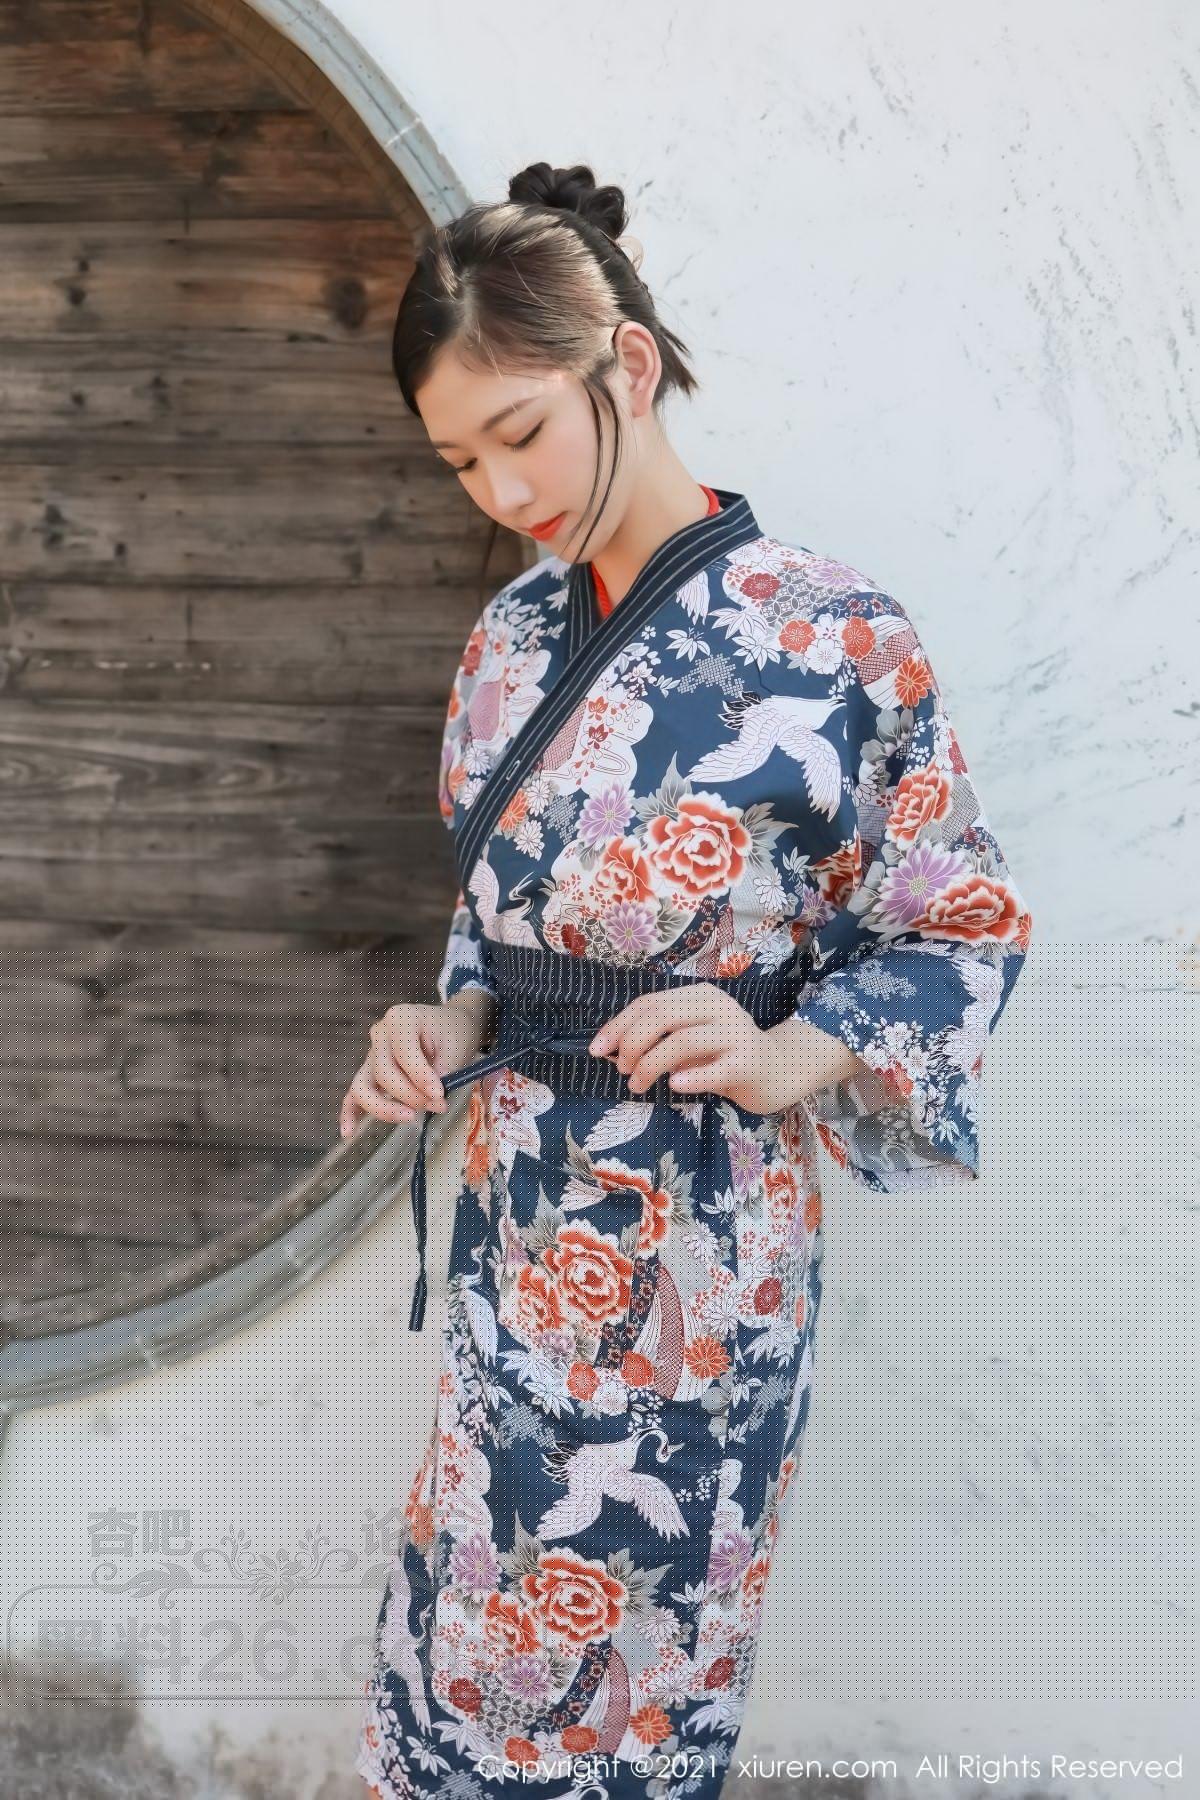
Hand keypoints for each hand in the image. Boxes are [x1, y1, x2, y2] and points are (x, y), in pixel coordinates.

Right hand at [338, 999, 484, 1138]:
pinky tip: (349, 1132)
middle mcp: (380, 1035)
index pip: (404, 1054)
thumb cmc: (452, 1033)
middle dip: (410, 1095)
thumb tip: (431, 1101)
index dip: (421, 1078)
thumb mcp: (455, 1047)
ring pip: (363, 1086)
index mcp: (400, 1018)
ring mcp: (371, 1054)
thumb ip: (441, 1073)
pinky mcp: (370, 1073)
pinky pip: (354, 1094)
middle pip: (383, 1072)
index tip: (440, 1096)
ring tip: (409, 1117)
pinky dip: (350, 1113)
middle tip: (437, 1105)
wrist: (448, 1026)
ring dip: (384, 1107)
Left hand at [588, 982, 798, 1115]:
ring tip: (638, 1084)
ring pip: (683, 1040)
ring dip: (651, 1064)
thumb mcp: (690, 1041)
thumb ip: (659, 1040)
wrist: (779, 1069)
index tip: (597, 1049)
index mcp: (699, 997)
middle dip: (631, 1043)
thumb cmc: (725, 1056)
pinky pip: (714, 1069)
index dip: (618, 1025)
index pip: (650, 1003)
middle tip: (623, 1069)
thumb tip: (612, 1051)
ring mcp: (735, 1034)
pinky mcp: (748, 1063)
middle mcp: (718, 1008)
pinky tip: (674, 1085)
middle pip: (662, 1016)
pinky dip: (690, 1076)